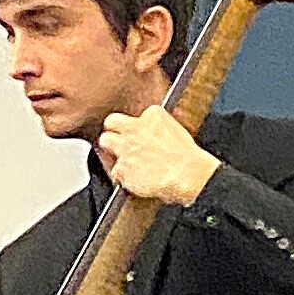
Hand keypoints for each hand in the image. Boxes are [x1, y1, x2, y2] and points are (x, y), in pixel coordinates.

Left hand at [98, 104, 220, 206]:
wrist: (188, 176)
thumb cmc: (188, 158)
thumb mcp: (177, 132)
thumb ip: (158, 129)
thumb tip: (153, 135)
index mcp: (153, 115)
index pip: (135, 114)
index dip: (134, 127)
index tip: (138, 134)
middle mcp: (136, 128)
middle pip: (112, 121)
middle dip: (113, 130)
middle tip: (117, 141)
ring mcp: (125, 146)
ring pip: (105, 141)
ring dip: (111, 150)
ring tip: (125, 160)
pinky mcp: (121, 166)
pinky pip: (114, 170)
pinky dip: (122, 176)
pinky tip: (134, 179)